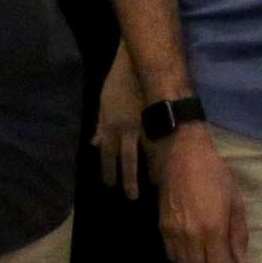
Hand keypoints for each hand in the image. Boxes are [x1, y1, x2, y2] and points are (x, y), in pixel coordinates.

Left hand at [95, 52, 148, 198]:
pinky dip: (162, 156)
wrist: (140, 65)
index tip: (111, 185)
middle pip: (126, 160)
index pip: (108, 154)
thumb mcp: (104, 104)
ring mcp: (146, 126)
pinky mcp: (161, 120)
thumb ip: (101, 125)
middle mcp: (127, 130)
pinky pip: (161, 142)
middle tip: (131, 197)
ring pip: (147, 154)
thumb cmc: (119, 83)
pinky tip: (166, 166)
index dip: (108, 171)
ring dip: (148, 171)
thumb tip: (95, 144)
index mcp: (110, 125)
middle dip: (128, 180)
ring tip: (151, 186)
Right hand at [153, 128, 245, 262]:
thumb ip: (238, 235)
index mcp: (213, 229)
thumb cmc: (216, 175)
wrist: (185, 156)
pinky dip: (181, 262)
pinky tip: (189, 260)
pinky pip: (170, 254)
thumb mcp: (235, 202)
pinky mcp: (162, 226)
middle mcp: (191, 236)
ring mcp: (174, 232)